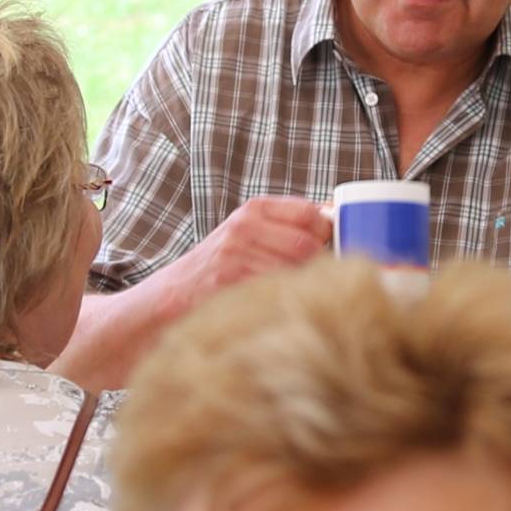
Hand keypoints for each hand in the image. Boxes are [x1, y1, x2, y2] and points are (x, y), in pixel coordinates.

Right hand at [155, 196, 332, 316]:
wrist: (176, 292)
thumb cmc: (222, 262)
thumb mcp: (250, 231)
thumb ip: (289, 223)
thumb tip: (335, 215)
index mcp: (253, 209)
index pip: (309, 213)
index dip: (327, 232)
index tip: (331, 246)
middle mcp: (244, 227)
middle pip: (307, 245)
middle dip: (319, 264)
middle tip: (317, 276)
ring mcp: (236, 255)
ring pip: (295, 270)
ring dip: (303, 284)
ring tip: (296, 291)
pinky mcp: (230, 282)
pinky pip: (276, 289)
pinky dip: (285, 297)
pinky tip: (279, 301)